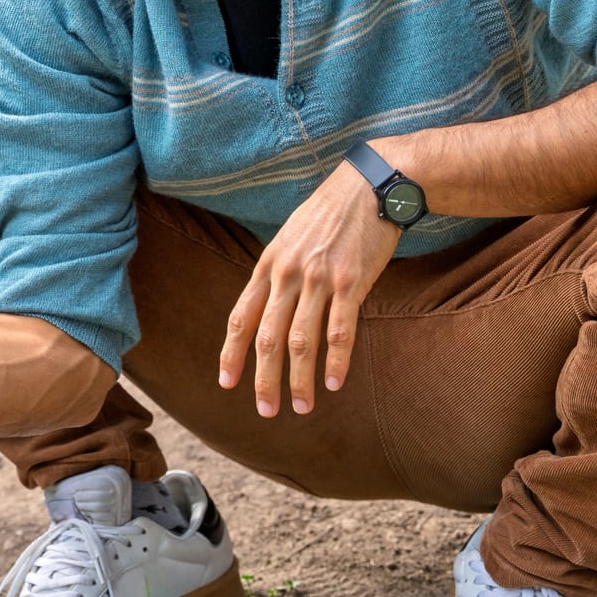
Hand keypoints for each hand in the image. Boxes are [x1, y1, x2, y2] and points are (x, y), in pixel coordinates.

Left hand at [217, 160, 401, 417]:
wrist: (370, 184)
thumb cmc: (330, 213)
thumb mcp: (289, 237)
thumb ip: (277, 272)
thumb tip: (268, 307)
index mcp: (267, 265)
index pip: (241, 318)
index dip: (232, 354)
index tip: (227, 383)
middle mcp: (287, 274)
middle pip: (267, 338)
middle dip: (264, 380)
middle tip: (266, 411)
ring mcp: (319, 278)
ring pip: (301, 341)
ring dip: (301, 380)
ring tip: (303, 407)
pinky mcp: (352, 282)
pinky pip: (340, 330)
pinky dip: (336, 360)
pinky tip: (335, 384)